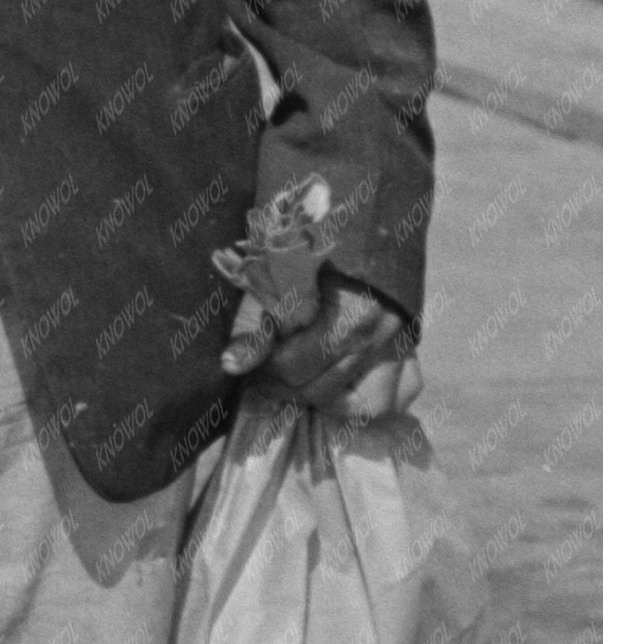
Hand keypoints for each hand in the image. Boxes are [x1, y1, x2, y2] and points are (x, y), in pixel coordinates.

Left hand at [223, 270, 421, 421]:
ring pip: (364, 409)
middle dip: (287, 387)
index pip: (293, 367)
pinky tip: (342, 391)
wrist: (375, 234)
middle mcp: (380, 340)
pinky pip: (396, 401)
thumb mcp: (284, 284)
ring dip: (328, 403)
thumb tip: (230, 366)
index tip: (258, 361)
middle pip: (320, 391)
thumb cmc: (321, 256)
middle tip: (273, 374)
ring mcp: (403, 352)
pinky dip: (369, 404)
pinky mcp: (414, 358)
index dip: (266, 369)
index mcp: (349, 317)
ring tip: (307, 384)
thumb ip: (258, 328)